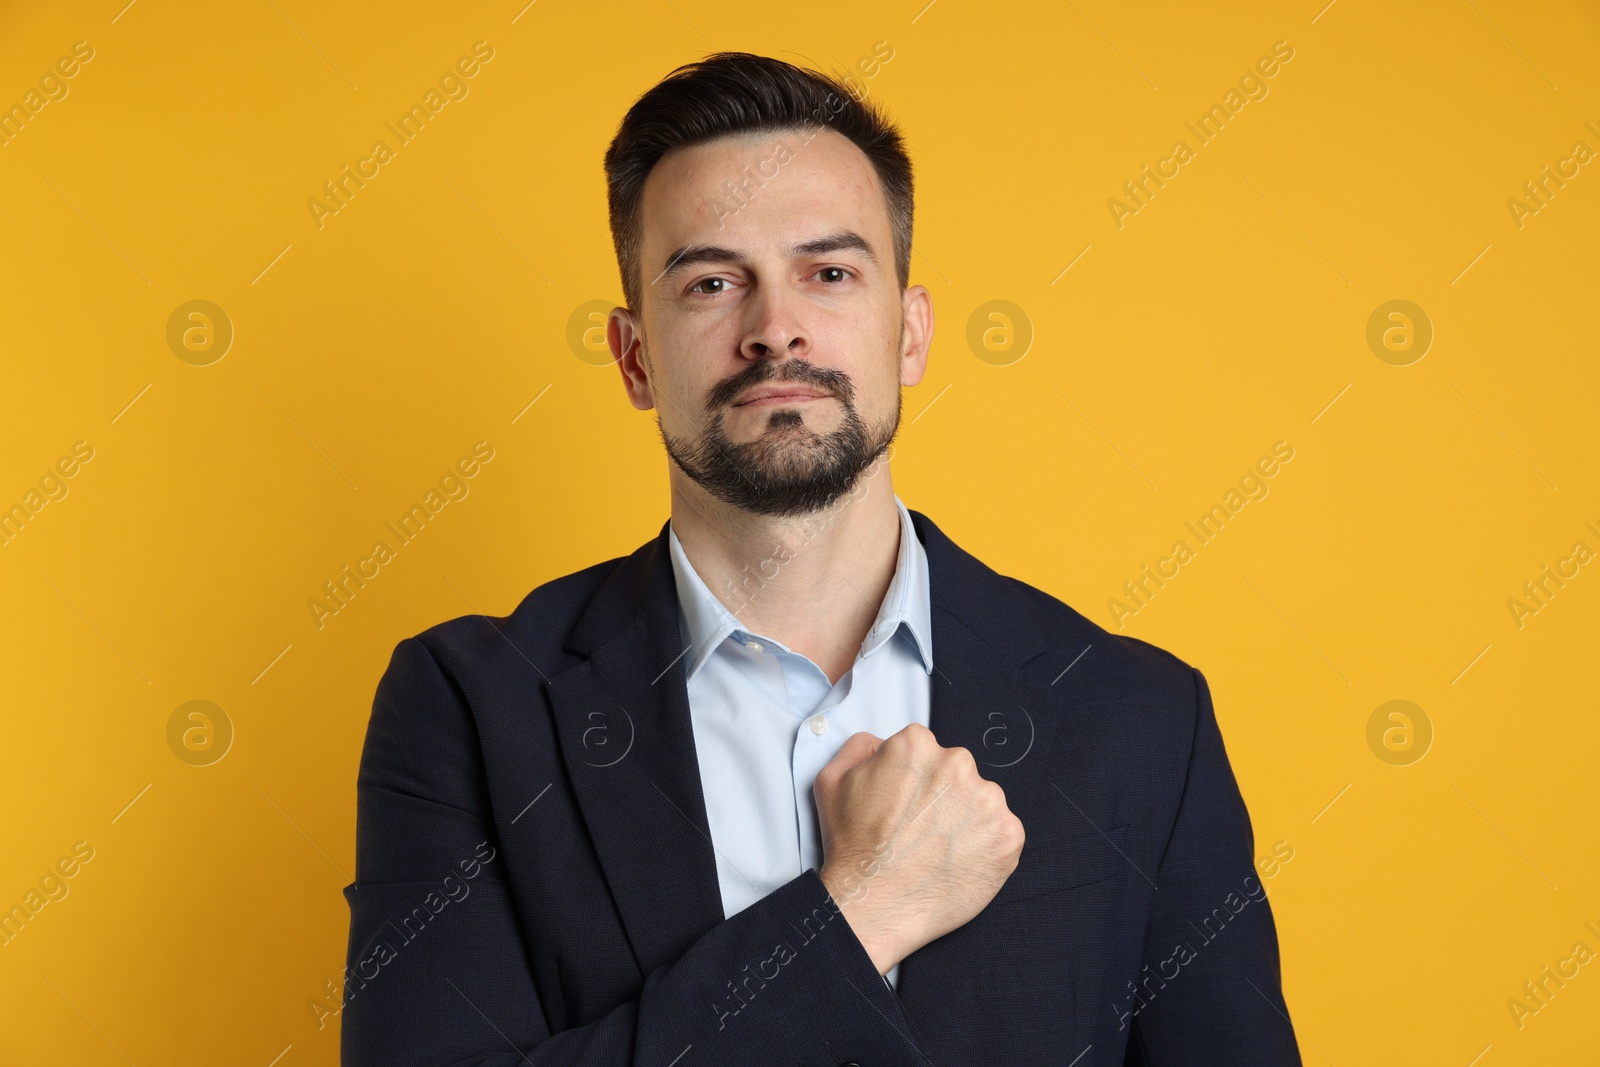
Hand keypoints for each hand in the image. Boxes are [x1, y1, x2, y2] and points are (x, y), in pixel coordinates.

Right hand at [813, 722, 1023, 974]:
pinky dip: (985, 848)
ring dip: (965, 820)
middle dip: (942, 797)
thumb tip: (881, 744)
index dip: (913, 781)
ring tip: (937, 850)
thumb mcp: (832, 780)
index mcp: (916, 745)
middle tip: (920, 830)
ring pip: (981, 802)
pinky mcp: (1008, 835)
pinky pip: (1003, 833)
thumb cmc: (853, 848)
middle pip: (956, 773)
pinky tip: (956, 862)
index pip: (925, 752)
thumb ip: (860, 748)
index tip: (907, 805)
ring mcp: (987, 800)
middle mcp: (957, 764)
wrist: (874, 904)